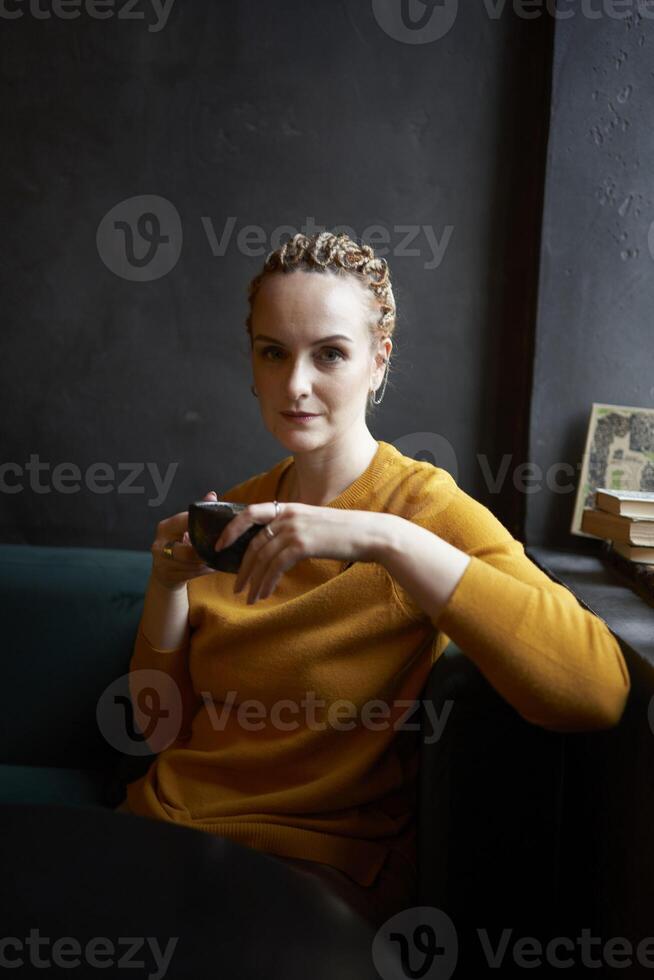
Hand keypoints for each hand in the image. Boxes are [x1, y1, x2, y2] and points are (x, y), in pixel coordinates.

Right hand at [150, 490, 220, 590]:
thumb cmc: (179, 545)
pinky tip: (215, 566)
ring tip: (222, 557)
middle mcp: (160, 544)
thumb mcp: (185, 528)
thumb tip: (212, 495)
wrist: (164, 572)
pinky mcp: (169, 576)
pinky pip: (193, 573)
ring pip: (192, 563)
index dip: (202, 525)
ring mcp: (162, 562)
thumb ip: (198, 513)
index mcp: (165, 528)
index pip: (184, 523)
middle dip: (206, 551)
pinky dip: (206, 570)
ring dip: (209, 561)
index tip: (220, 528)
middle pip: (188, 550)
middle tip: (222, 548)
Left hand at [214, 501, 389, 604]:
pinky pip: (275, 566)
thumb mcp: (315, 523)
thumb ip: (294, 530)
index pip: (249, 513)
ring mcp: (294, 529)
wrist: (369, 534)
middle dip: (242, 568)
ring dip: (254, 581)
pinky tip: (265, 594)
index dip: (231, 529)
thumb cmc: (346, 533)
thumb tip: (279, 549)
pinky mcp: (302, 544)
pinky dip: (267, 582)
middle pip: (253, 543)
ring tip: (249, 597)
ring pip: (262, 558)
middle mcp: (288, 516)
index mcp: (288, 508)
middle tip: (236, 586)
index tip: (220, 546)